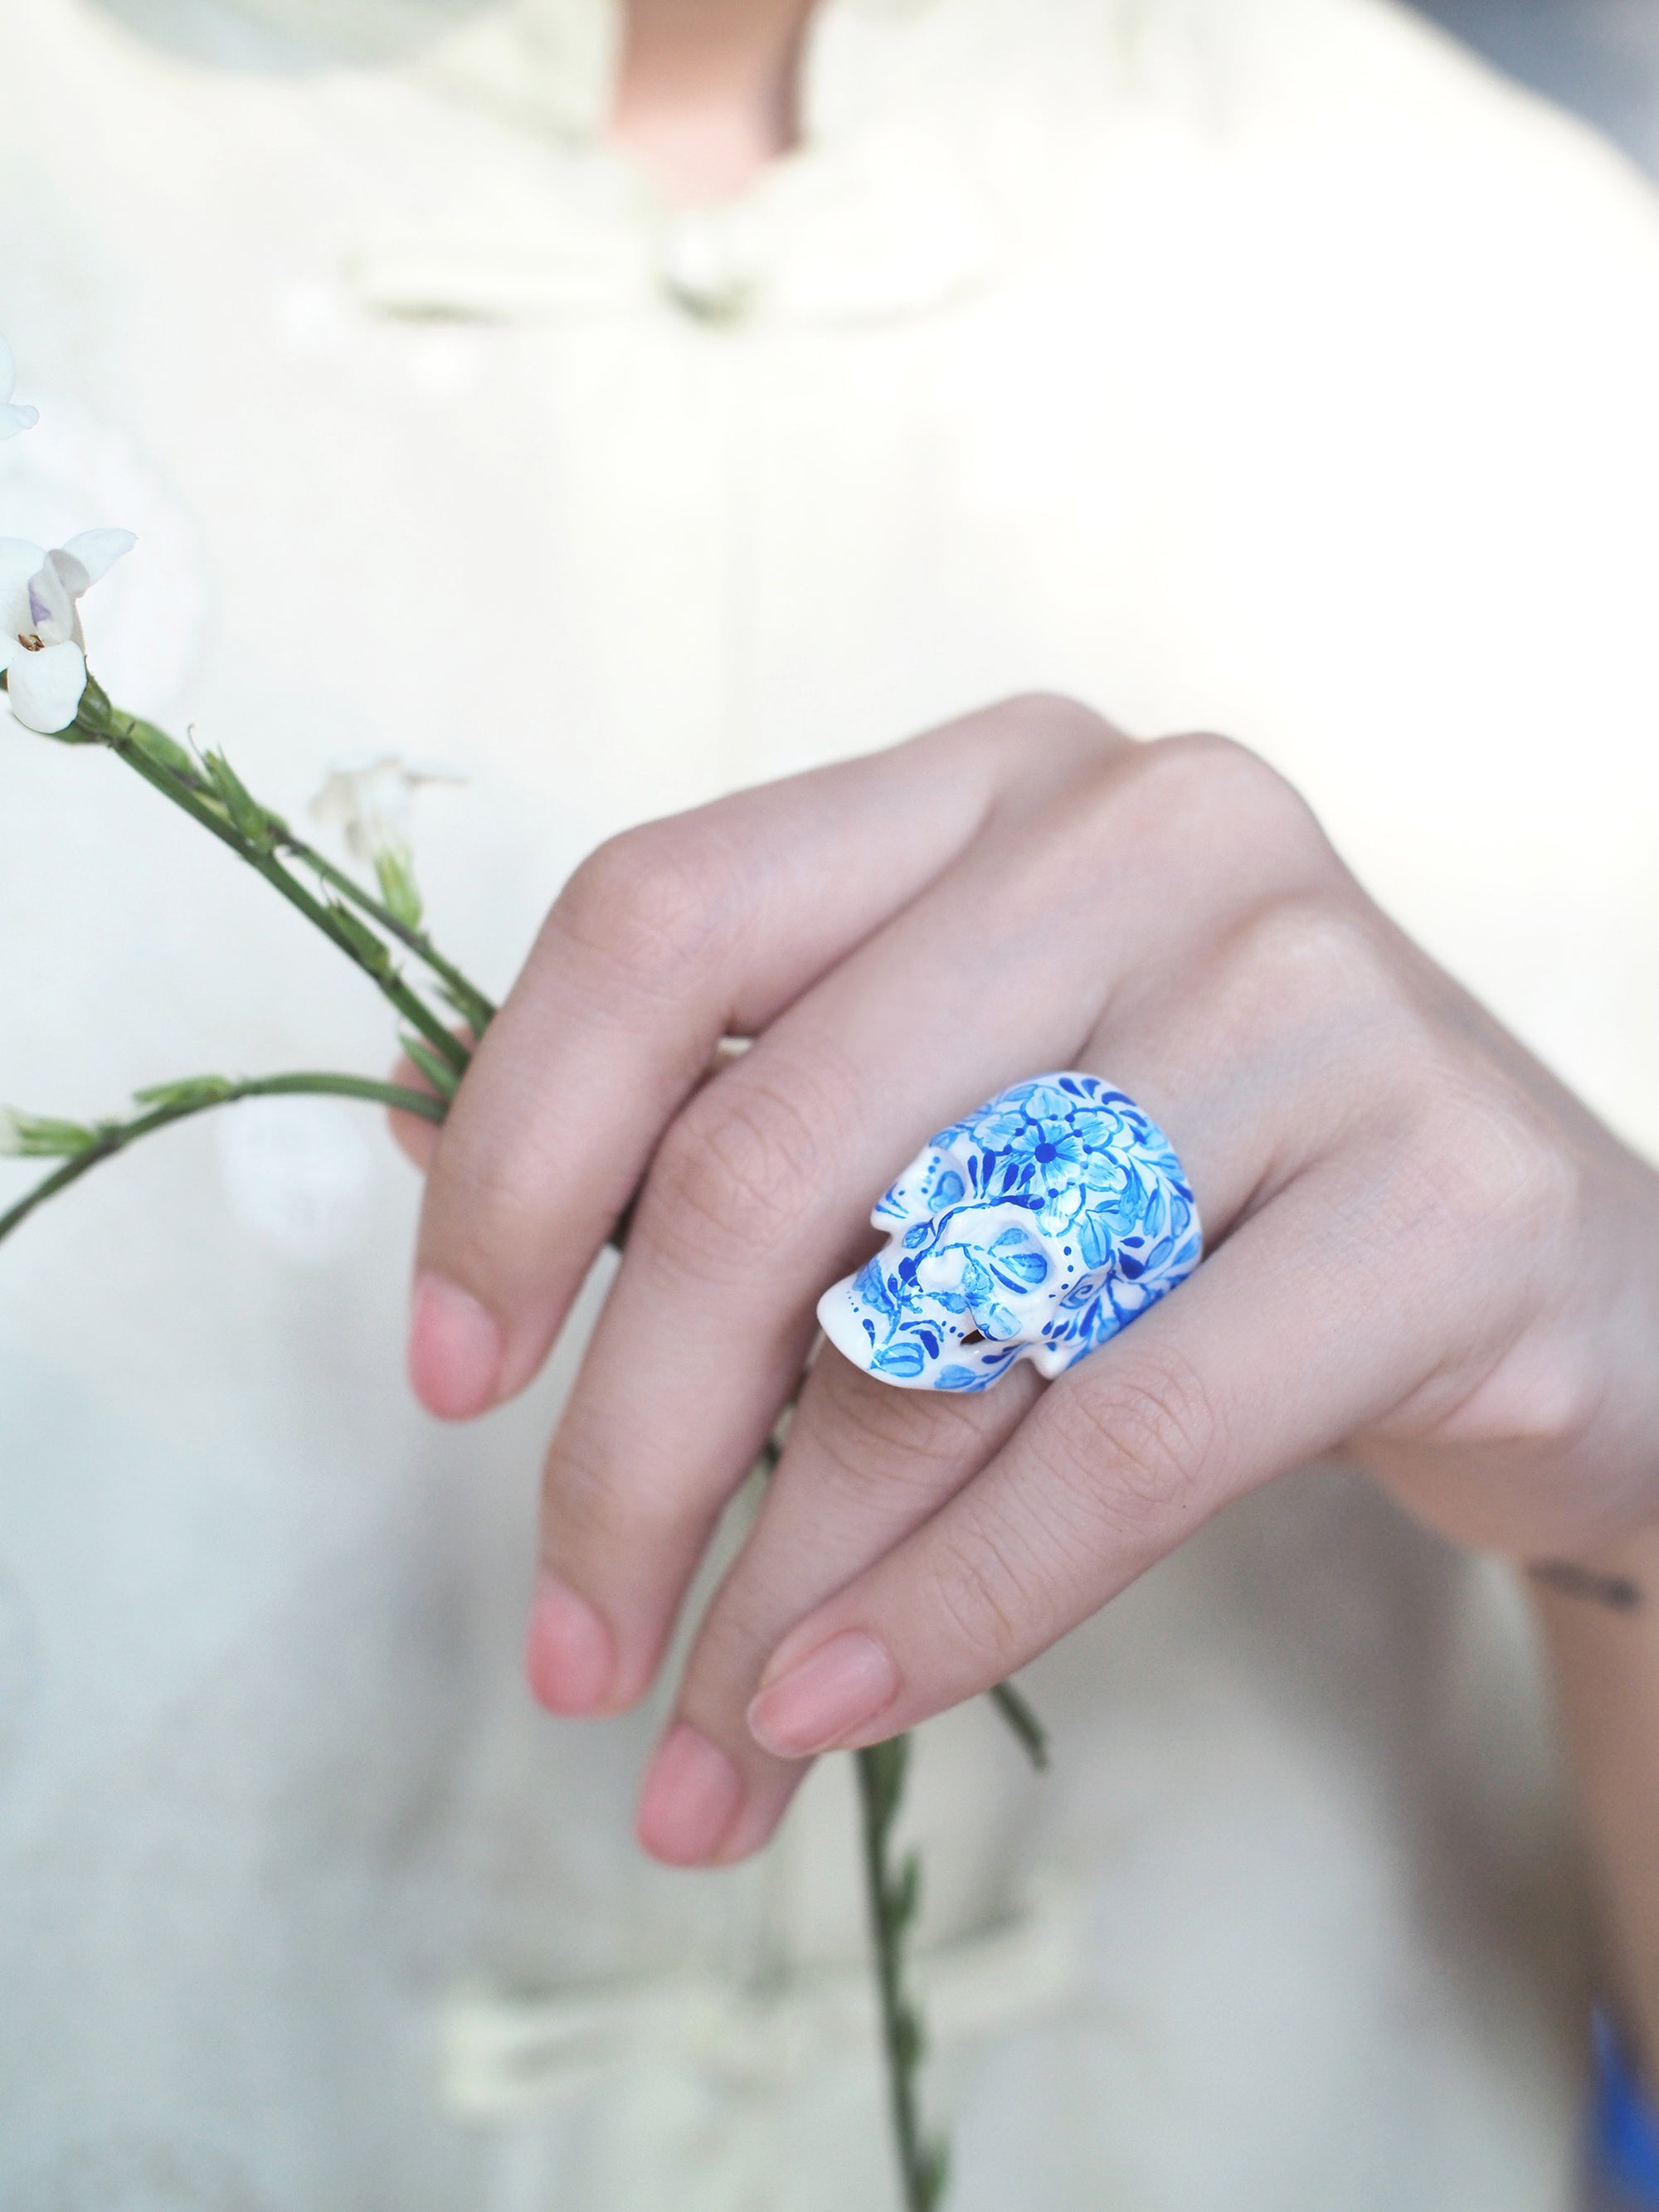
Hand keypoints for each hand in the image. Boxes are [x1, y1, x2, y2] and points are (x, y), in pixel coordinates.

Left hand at [407, 696, 1658, 1865]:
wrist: (1532, 1274)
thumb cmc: (1188, 1192)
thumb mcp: (951, 1113)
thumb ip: (716, 1110)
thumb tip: (421, 1123)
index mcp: (984, 789)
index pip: (662, 915)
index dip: (515, 1154)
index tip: (451, 1375)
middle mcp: (1144, 836)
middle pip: (769, 1150)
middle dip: (631, 1444)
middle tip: (570, 1642)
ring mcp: (1311, 994)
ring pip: (938, 1324)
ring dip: (778, 1574)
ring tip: (699, 1745)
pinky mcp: (1443, 1191)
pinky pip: (1126, 1439)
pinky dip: (955, 1602)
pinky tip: (839, 1702)